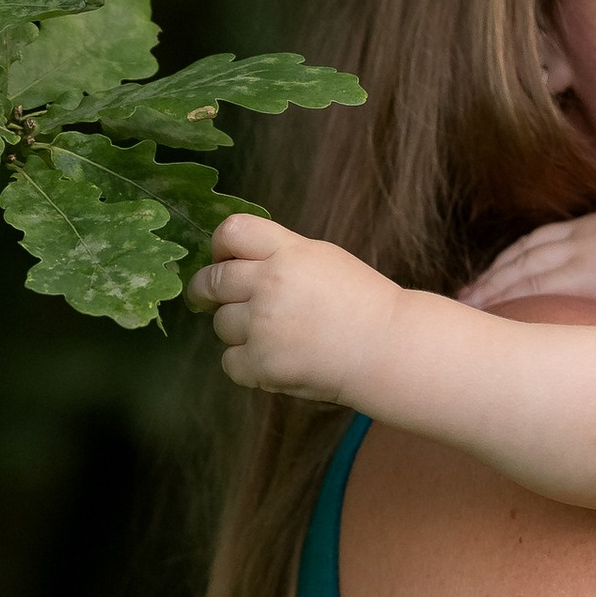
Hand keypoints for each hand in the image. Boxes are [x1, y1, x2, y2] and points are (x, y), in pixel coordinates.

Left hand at [187, 214, 404, 404]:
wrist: (387, 348)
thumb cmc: (360, 303)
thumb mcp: (322, 258)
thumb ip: (279, 254)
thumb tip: (234, 260)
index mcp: (287, 252)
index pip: (231, 232)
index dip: (219, 247)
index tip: (223, 260)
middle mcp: (270, 284)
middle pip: (212, 281)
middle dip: (208, 291)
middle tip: (214, 299)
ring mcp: (263, 326)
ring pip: (220, 324)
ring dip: (236, 330)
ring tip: (269, 334)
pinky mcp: (263, 364)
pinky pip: (230, 362)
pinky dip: (245, 364)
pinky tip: (271, 359)